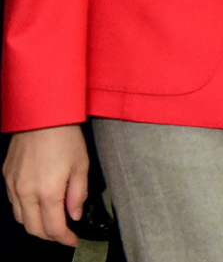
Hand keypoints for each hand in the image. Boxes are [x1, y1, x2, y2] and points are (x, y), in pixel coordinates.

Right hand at [3, 124, 88, 245]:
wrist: (42, 116)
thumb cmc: (65, 138)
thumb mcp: (82, 166)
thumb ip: (78, 194)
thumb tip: (74, 214)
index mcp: (47, 192)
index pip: (54, 228)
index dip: (65, 238)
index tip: (73, 240)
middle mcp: (26, 193)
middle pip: (34, 228)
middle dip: (50, 236)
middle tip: (63, 234)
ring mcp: (13, 185)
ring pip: (20, 218)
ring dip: (36, 225)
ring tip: (51, 222)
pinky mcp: (7, 177)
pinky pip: (13, 203)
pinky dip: (25, 211)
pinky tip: (37, 206)